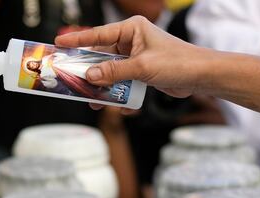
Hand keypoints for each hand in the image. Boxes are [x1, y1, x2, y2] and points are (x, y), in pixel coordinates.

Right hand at [55, 16, 212, 99]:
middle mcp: (131, 41)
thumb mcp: (142, 68)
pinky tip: (120, 107)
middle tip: (72, 82)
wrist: (201, 76)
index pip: (98, 34)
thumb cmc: (178, 63)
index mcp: (131, 30)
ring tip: (94, 102)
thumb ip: (114, 73)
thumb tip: (90, 77)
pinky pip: (122, 83)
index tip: (58, 43)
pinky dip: (119, 95)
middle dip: (89, 73)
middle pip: (101, 57)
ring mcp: (135, 58)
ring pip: (110, 73)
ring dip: (103, 88)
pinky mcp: (140, 73)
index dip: (77, 40)